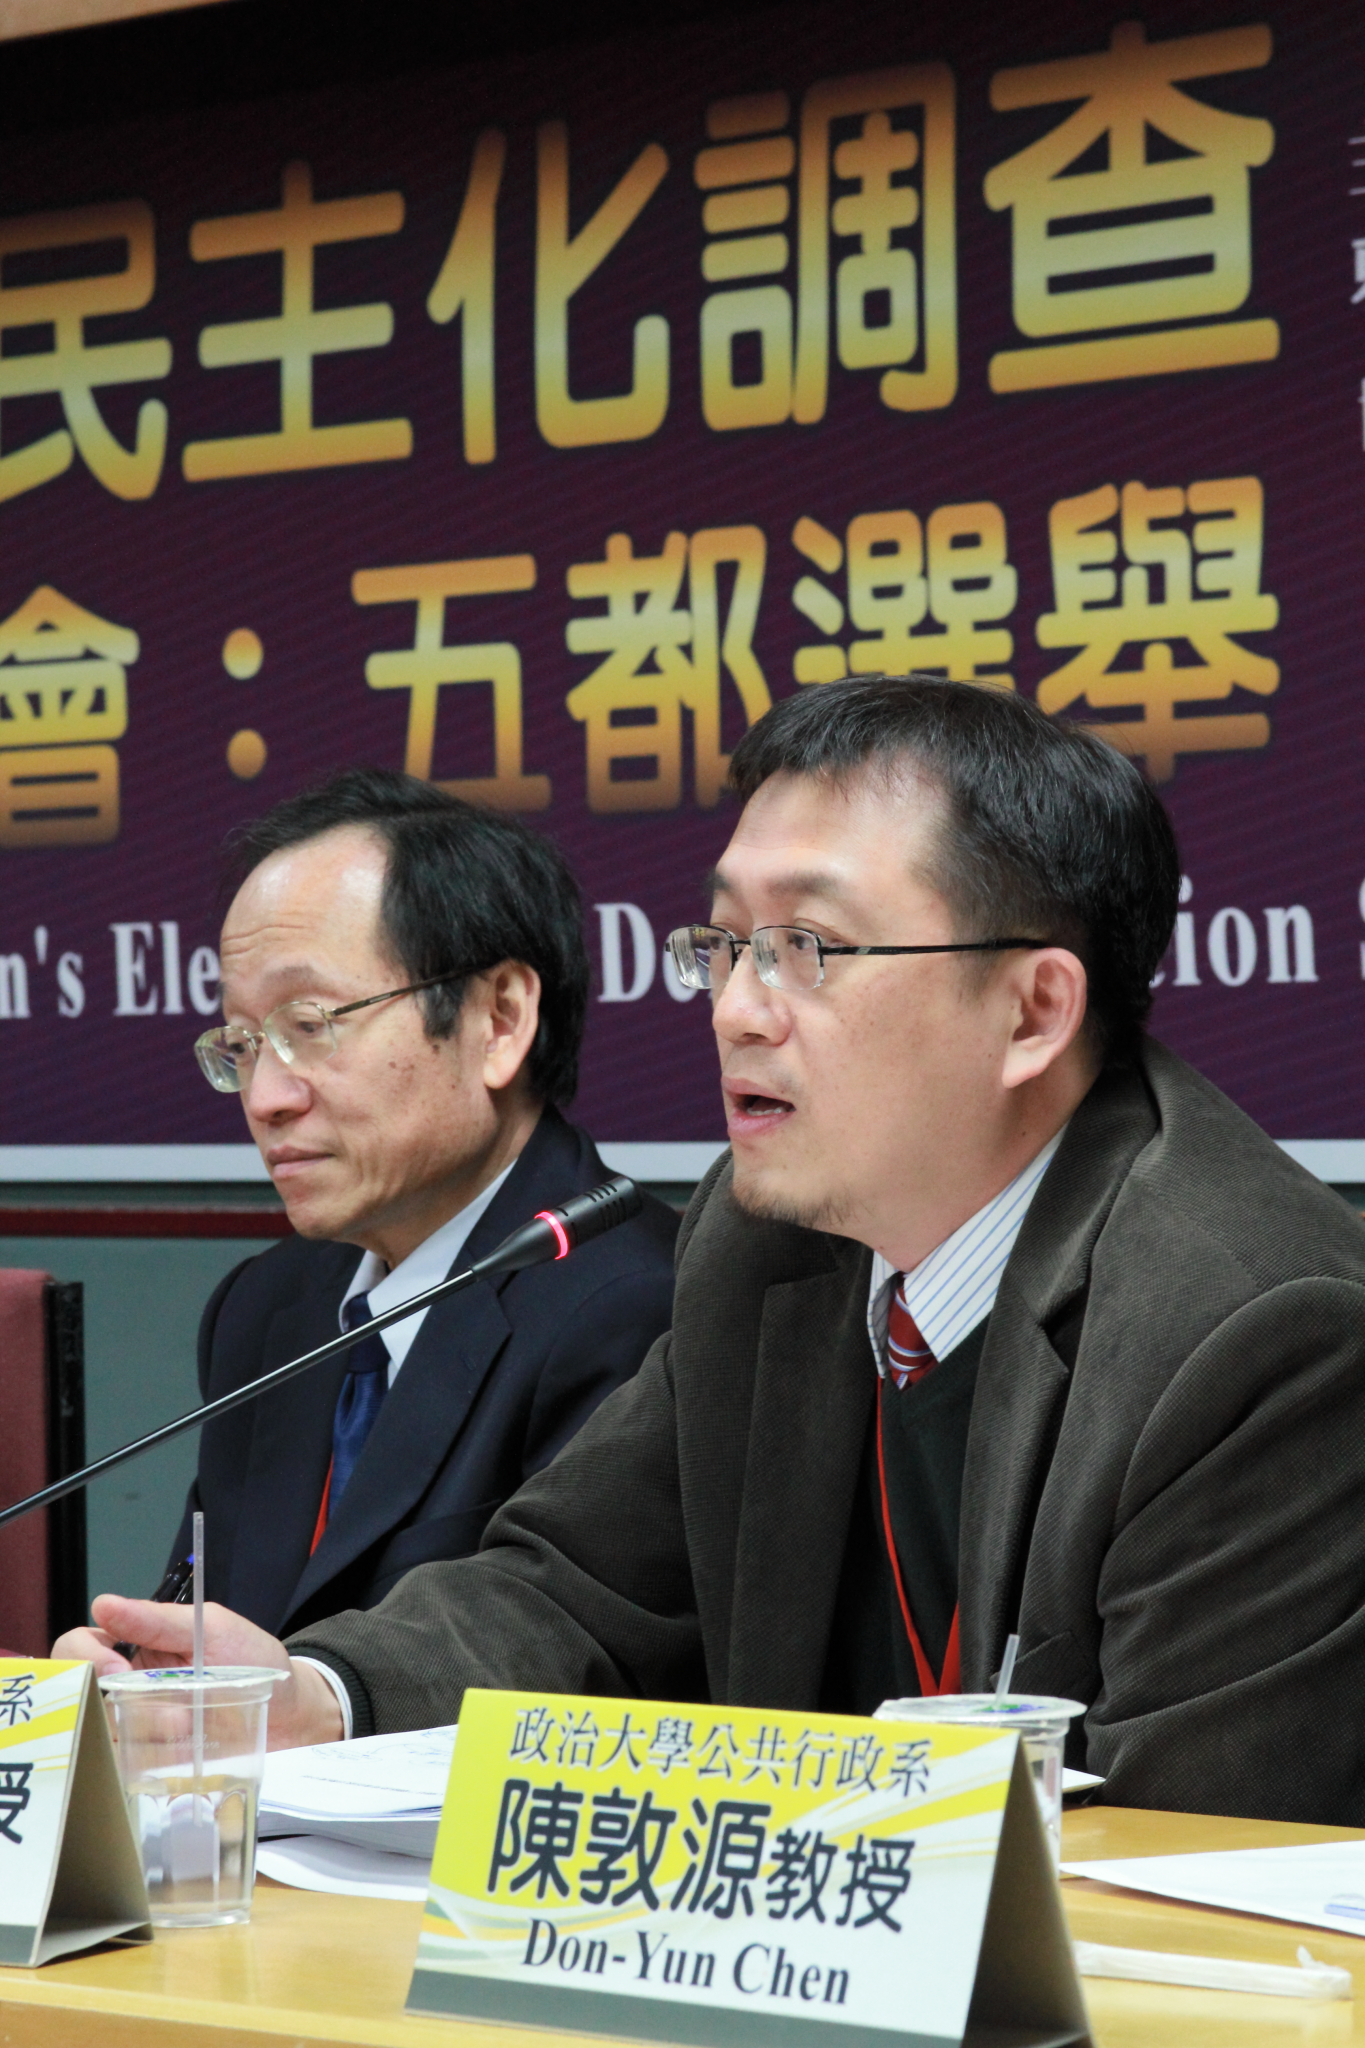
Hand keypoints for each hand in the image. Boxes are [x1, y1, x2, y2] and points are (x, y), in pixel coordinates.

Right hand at [52, 1597, 343, 1747]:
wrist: (295, 1715)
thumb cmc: (256, 1662)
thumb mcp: (216, 1629)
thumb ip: (162, 1620)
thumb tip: (104, 1604)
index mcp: (138, 1647)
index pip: (81, 1644)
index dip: (85, 1657)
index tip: (117, 1672)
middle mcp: (128, 1689)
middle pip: (82, 1696)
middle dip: (117, 1704)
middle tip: (164, 1709)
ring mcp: (139, 1730)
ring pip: (106, 1735)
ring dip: (149, 1732)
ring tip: (192, 1729)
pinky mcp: (155, 1766)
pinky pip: (130, 1769)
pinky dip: (156, 1761)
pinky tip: (188, 1753)